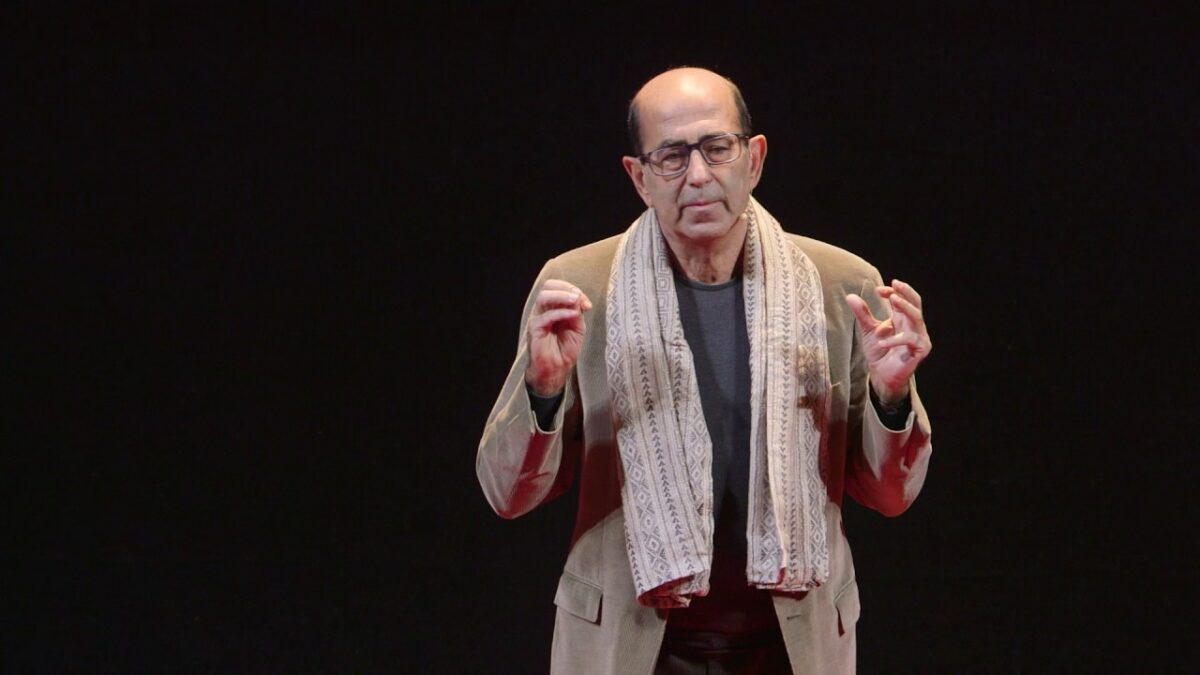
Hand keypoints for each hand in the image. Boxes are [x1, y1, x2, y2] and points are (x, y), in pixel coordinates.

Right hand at [525, 279, 592, 396]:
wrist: (556, 370)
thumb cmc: (564, 350)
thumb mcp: (577, 328)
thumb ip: (577, 312)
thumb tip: (578, 298)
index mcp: (552, 308)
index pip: (558, 288)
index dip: (574, 290)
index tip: (587, 304)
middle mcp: (543, 310)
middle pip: (549, 286)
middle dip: (567, 288)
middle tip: (579, 298)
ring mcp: (537, 318)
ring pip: (544, 296)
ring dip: (562, 295)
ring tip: (575, 300)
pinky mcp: (534, 329)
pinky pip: (546, 316)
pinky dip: (562, 312)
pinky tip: (573, 316)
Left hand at [845, 279, 931, 404]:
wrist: (882, 376)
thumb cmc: (879, 353)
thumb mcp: (868, 330)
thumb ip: (862, 314)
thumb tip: (850, 296)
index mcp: (903, 319)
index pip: (903, 300)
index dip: (893, 292)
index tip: (878, 290)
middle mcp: (913, 326)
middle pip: (915, 304)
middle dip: (905, 293)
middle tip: (894, 285)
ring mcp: (919, 337)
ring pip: (916, 317)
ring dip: (905, 307)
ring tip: (892, 300)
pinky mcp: (920, 350)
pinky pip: (910, 340)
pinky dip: (895, 339)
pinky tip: (881, 342)